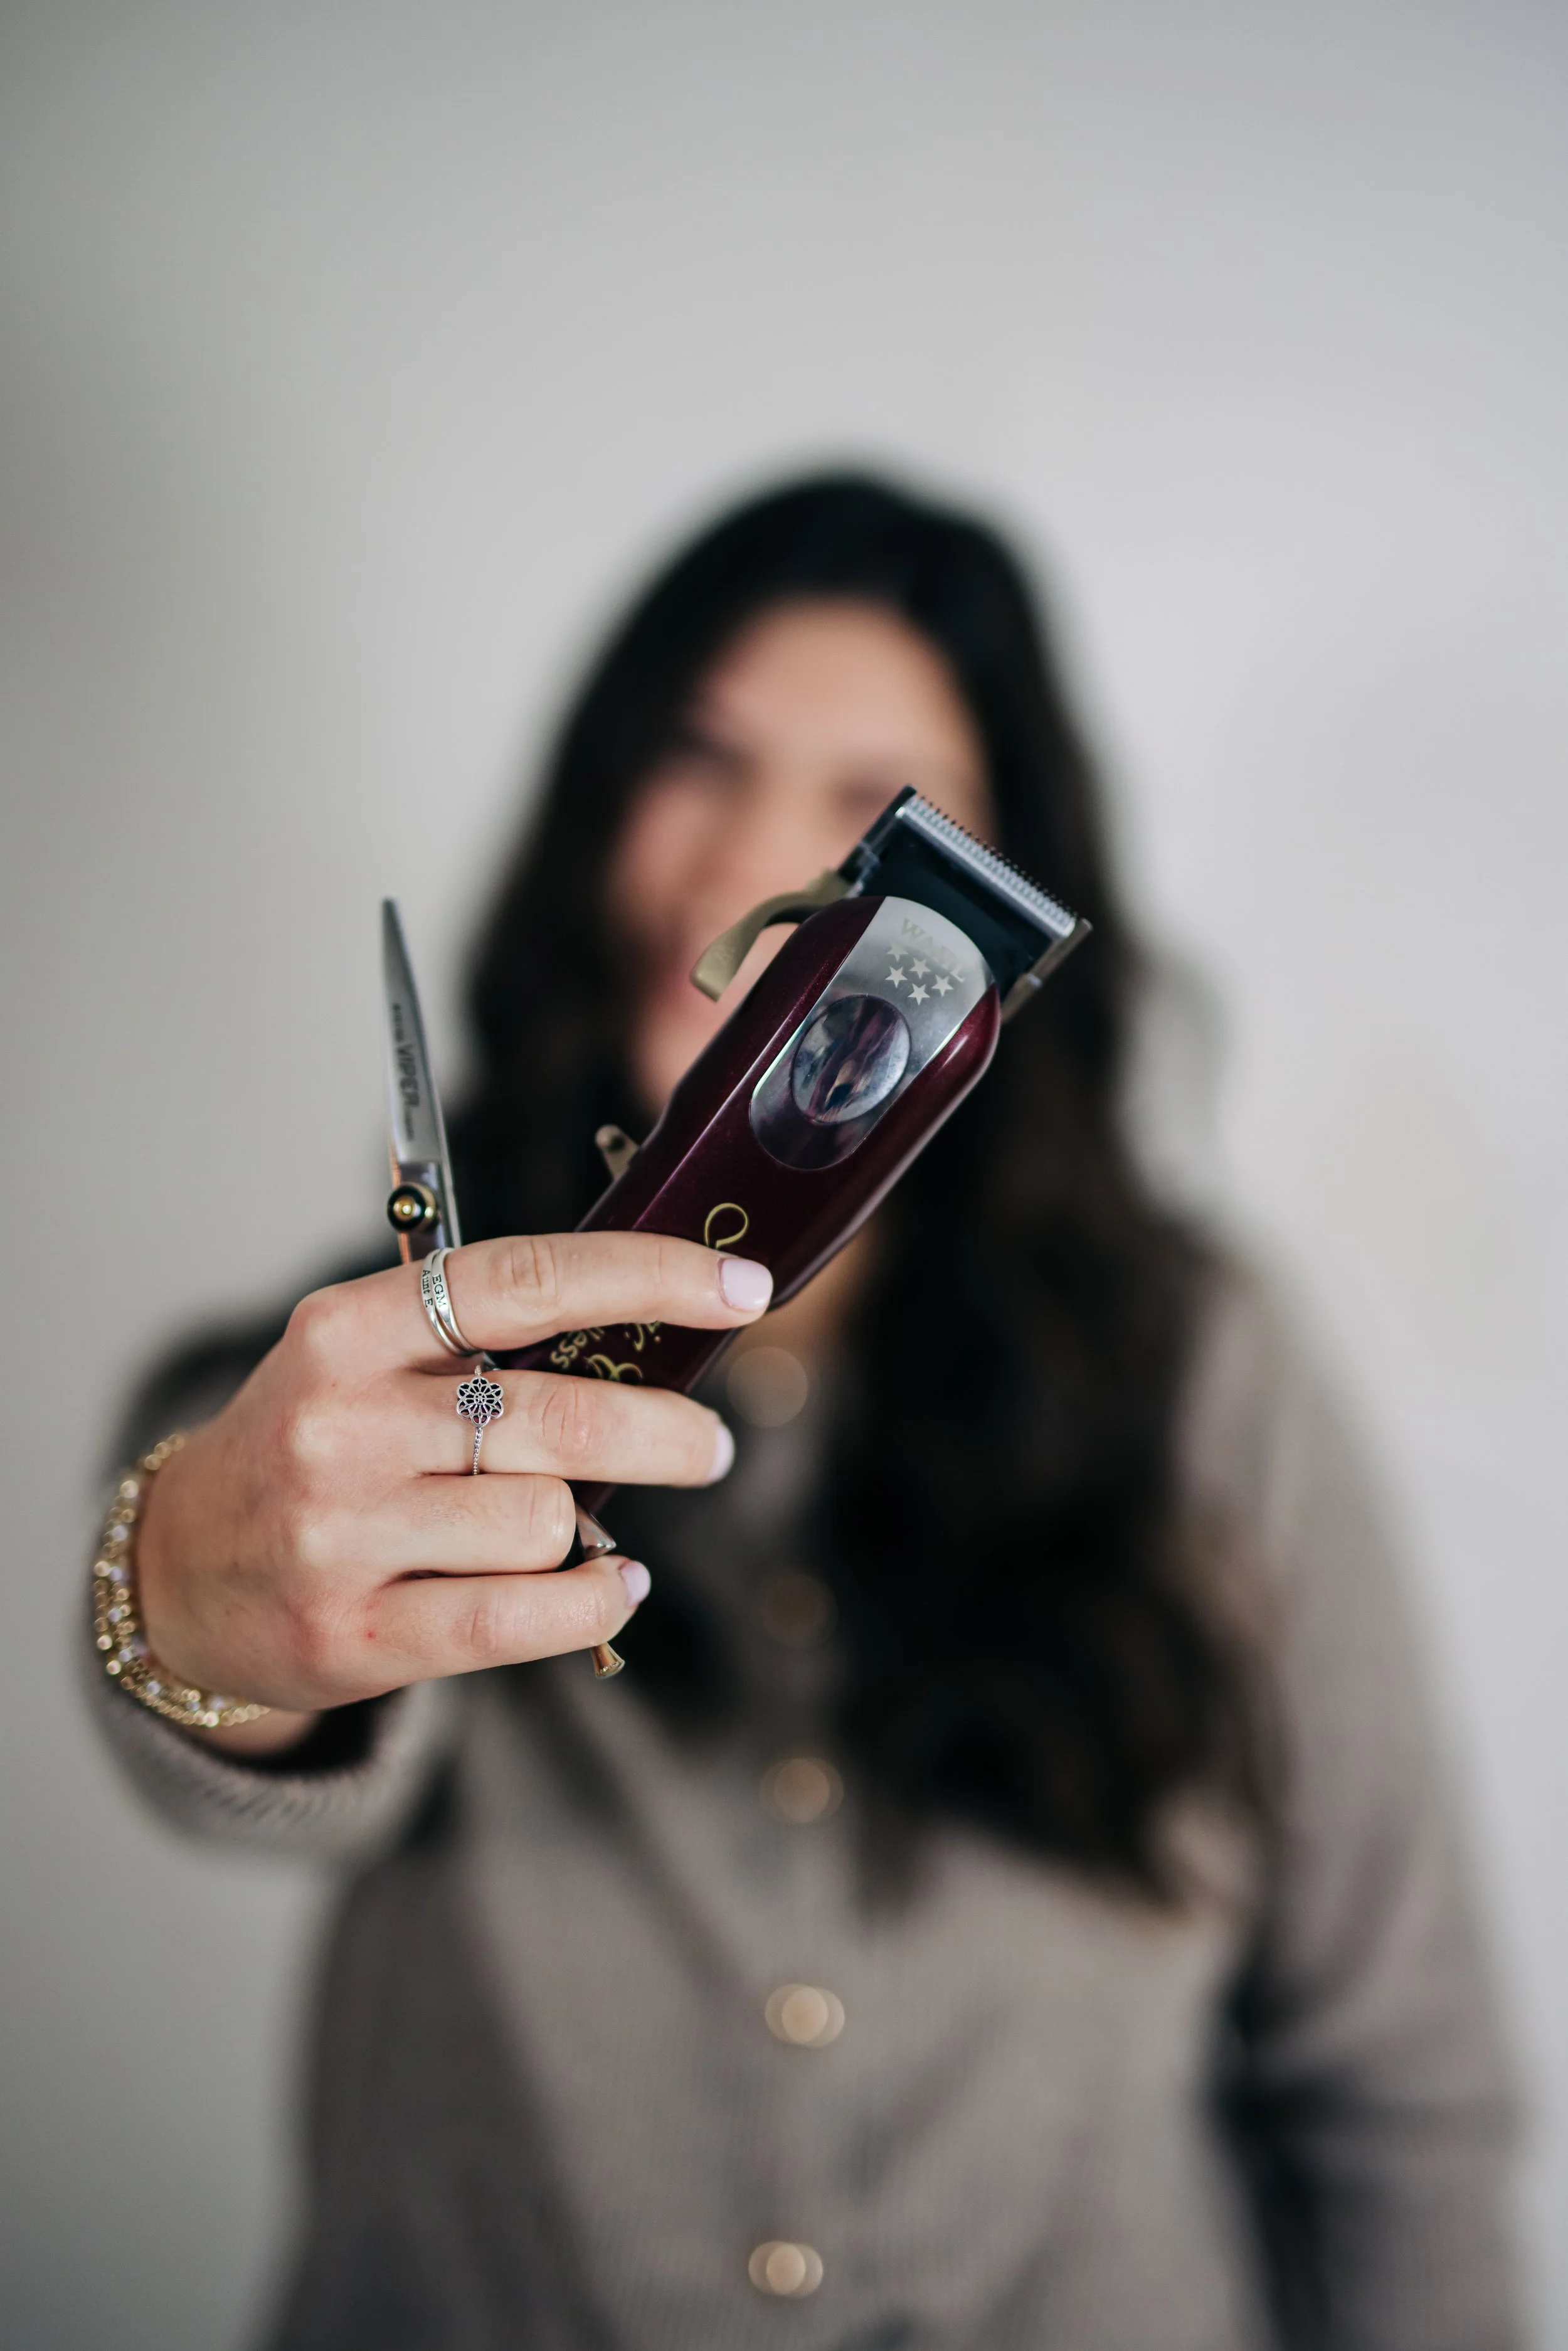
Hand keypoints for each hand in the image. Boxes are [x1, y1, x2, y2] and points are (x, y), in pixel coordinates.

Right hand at [135, 1232, 771, 1750]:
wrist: (178, 1571)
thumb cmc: (310, 1446)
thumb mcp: (366, 1360)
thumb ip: (481, 1342)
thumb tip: (653, 1328)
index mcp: (350, 1328)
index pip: (524, 1281)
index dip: (648, 1277)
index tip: (741, 1288)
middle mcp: (341, 1422)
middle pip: (558, 1416)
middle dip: (666, 1432)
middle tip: (710, 1445)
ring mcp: (341, 1532)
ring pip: (545, 1522)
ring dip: (588, 1530)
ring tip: (578, 1530)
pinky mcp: (354, 1632)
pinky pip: (519, 1619)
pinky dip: (591, 1601)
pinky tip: (612, 1583)